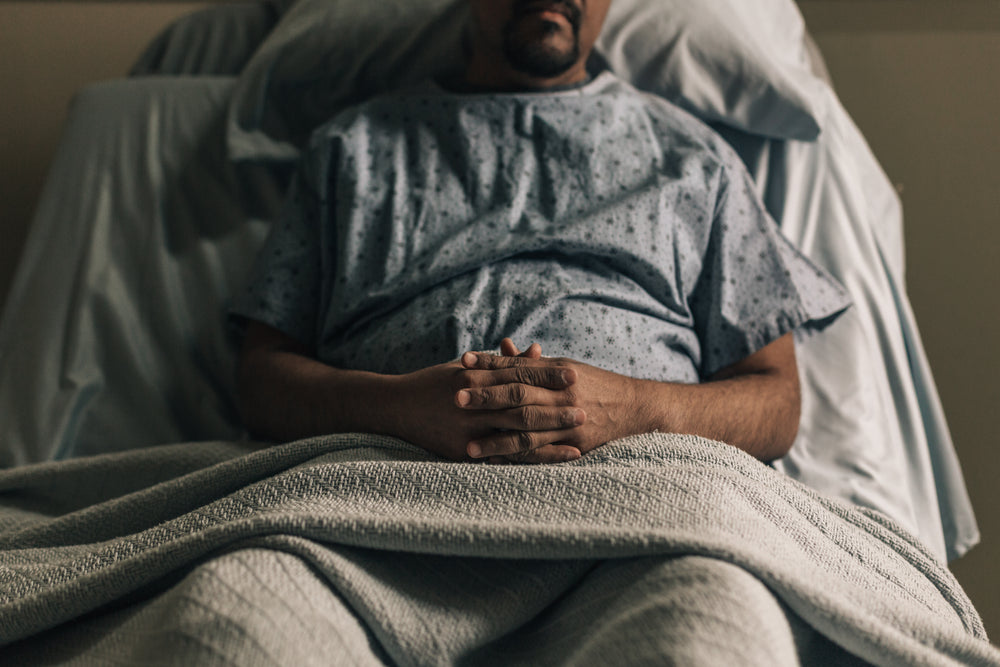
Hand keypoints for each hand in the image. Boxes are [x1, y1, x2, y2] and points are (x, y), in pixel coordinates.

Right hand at [388, 351, 584, 462]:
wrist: (397, 407)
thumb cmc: (437, 383)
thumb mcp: (468, 368)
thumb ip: (503, 363)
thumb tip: (536, 350)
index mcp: (475, 379)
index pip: (518, 376)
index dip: (547, 377)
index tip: (574, 376)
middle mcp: (472, 404)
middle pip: (522, 408)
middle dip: (555, 410)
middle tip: (584, 410)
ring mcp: (468, 432)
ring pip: (517, 436)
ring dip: (550, 437)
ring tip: (579, 437)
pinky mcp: (464, 454)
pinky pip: (505, 459)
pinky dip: (532, 459)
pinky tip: (554, 459)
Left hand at [457, 350, 646, 460]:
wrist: (635, 408)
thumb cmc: (595, 383)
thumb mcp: (566, 366)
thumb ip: (532, 362)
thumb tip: (501, 345)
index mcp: (559, 373)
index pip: (519, 367)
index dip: (491, 364)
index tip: (464, 361)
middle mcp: (563, 396)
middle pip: (519, 395)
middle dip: (487, 396)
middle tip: (457, 398)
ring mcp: (569, 422)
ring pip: (527, 430)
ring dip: (496, 439)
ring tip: (468, 446)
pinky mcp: (575, 444)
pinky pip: (542, 453)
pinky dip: (518, 458)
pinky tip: (496, 462)